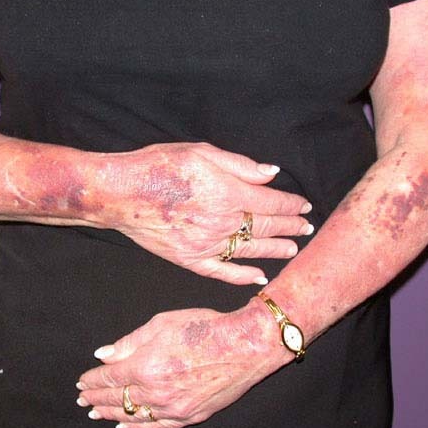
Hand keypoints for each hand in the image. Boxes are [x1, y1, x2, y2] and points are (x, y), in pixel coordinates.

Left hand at [76, 307, 287, 427]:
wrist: (245, 345)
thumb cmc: (205, 328)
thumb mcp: (162, 323)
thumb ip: (130, 342)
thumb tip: (103, 355)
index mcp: (147, 367)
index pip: (110, 378)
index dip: (93, 381)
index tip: (82, 381)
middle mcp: (157, 392)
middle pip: (118, 399)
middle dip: (96, 399)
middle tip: (82, 399)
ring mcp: (174, 408)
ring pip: (134, 416)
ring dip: (111, 415)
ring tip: (95, 413)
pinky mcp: (190, 415)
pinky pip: (156, 426)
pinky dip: (137, 427)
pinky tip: (124, 426)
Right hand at [97, 142, 312, 284]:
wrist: (120, 193)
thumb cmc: (158, 166)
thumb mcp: (201, 152)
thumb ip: (240, 165)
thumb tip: (272, 174)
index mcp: (229, 192)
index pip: (272, 202)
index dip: (291, 204)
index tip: (304, 205)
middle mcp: (223, 221)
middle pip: (267, 226)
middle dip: (291, 226)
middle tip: (306, 227)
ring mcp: (207, 244)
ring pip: (251, 249)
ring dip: (276, 249)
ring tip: (293, 248)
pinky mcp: (190, 259)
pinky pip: (222, 272)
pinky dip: (242, 275)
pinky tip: (259, 275)